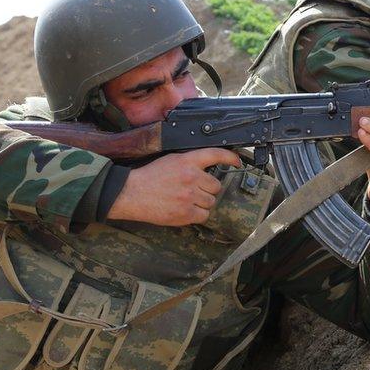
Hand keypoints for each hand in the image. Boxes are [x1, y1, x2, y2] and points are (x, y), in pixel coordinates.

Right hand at [107, 148, 240, 225]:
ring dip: (203, 202)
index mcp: (187, 161)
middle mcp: (191, 177)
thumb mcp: (170, 160)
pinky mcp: (186, 213)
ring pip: (211, 201)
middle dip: (207, 189)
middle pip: (215, 185)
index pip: (215, 155)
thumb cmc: (149, 177)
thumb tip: (207, 168)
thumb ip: (189, 162)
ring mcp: (189, 196)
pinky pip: (204, 215)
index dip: (229, 158)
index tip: (237, 161)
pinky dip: (198, 214)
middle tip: (193, 190)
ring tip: (187, 200)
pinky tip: (186, 209)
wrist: (131, 193)